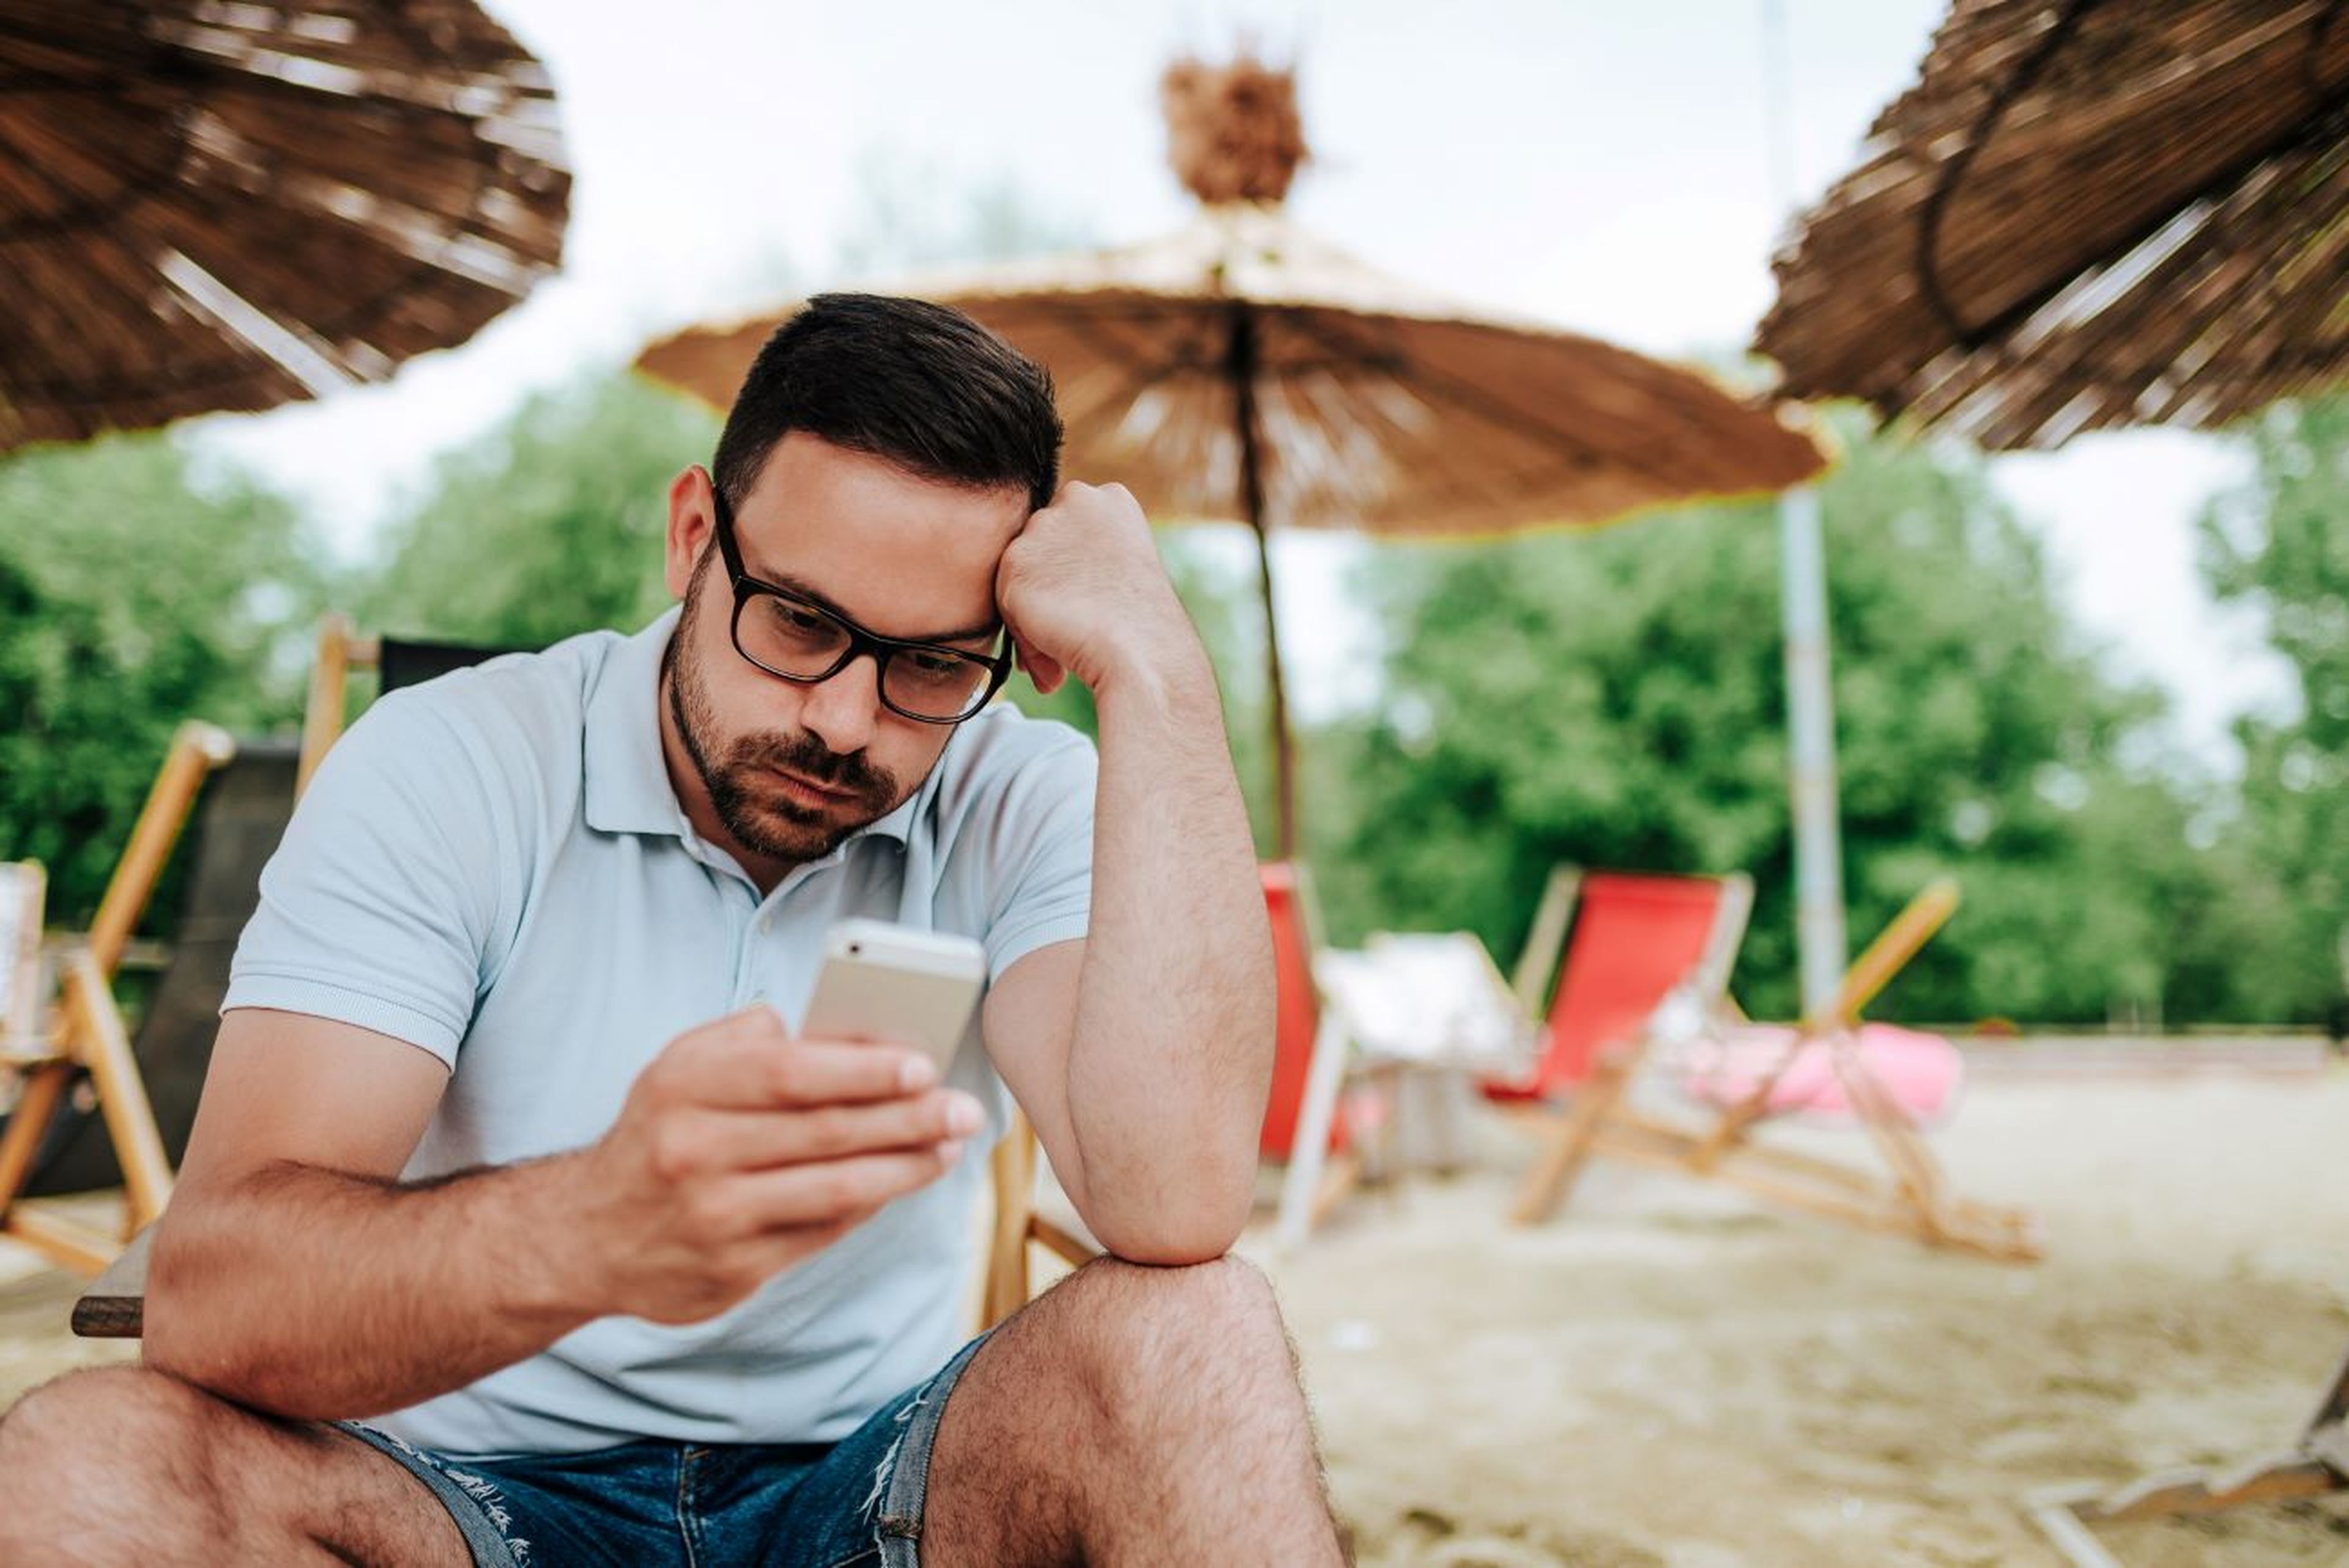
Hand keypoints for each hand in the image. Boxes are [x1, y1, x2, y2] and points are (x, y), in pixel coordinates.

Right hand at [579, 1007, 982, 1324]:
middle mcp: (694, 1152)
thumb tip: (842, 1031)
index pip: (789, 1073)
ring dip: (905, 1168)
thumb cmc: (658, 1132)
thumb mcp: (680, 1067)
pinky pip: (822, 1233)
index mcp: (684, 1088)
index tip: (923, 1065)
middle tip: (964, 1110)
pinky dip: (871, 1206)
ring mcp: (714, 1218)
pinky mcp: (733, 1272)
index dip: (863, 1070)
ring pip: (834, 1190)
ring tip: (951, 1146)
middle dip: (907, 1120)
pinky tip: (904, 1181)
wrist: (584, 1237)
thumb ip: (751, 1039)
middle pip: (824, 1133)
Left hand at [995, 480, 1204, 695]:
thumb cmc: (1141, 627)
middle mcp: (1075, 499)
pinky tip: (1051, 665)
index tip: (1089, 608)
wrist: (1140, 652)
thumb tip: (1048, 581)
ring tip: (1060, 660)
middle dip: (1050, 592)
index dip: (1073, 574)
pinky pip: (1007, 605)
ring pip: (1022, 577)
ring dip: (1035, 617)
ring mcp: (1042, 528)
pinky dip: (1025, 637)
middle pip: (1042, 548)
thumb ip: (1085, 557)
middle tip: (1072, 636)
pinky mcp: (1015, 562)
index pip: (1071, 530)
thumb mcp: (1124, 569)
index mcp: (1112, 498)